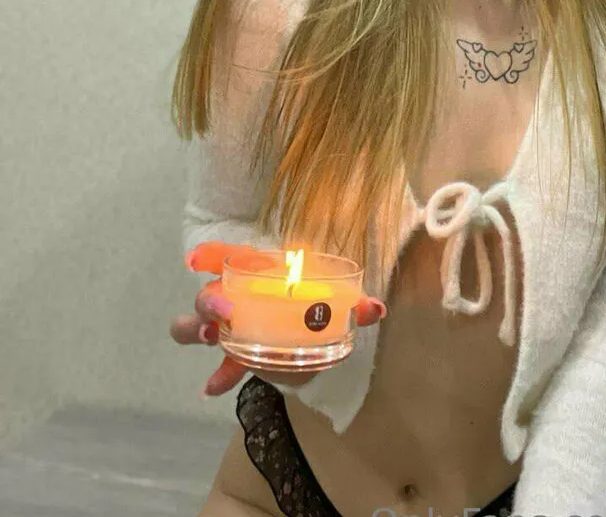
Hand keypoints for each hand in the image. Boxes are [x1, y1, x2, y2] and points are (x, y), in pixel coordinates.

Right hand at [169, 241, 387, 396]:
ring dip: (198, 330)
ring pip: (193, 325)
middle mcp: (236, 296)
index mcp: (256, 272)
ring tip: (213, 339)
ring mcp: (230, 327)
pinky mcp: (236, 355)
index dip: (207, 254)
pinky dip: (219, 376)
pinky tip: (215, 387)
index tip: (195, 261)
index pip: (226, 255)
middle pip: (206, 293)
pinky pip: (220, 365)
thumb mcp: (333, 298)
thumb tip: (376, 309)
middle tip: (225, 313)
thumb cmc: (312, 300)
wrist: (310, 332)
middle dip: (208, 301)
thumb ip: (352, 304)